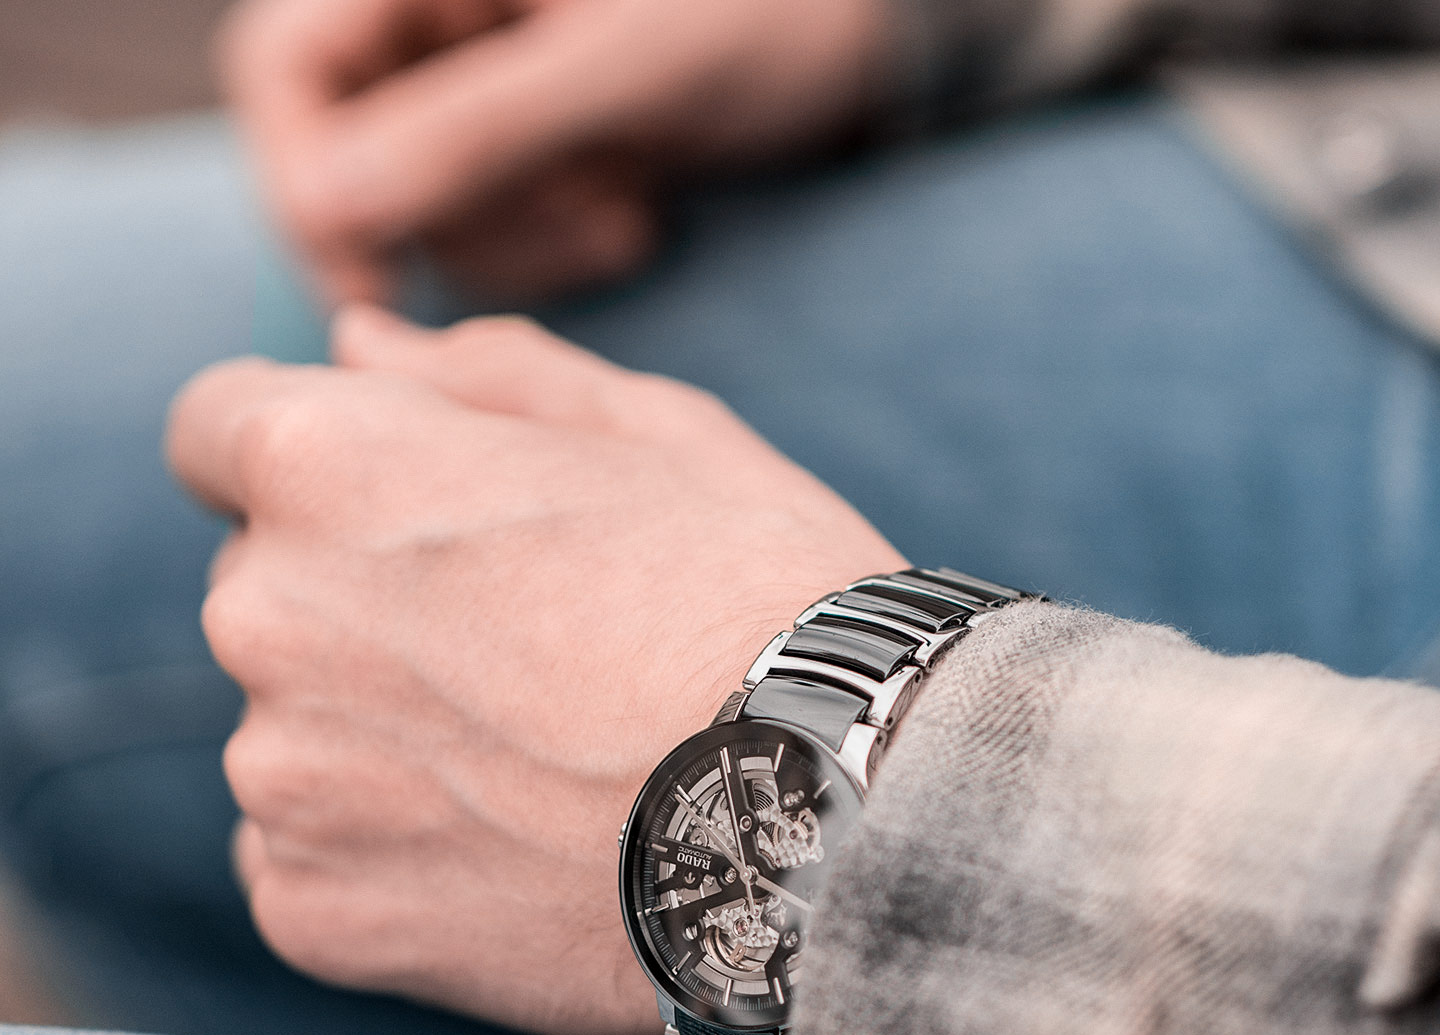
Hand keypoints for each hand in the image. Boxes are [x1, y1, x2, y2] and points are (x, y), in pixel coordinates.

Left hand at [167, 308, 906, 1034]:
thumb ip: (486, 374)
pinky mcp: (316, 911)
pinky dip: (387, 861)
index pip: (217, 430)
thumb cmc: (762, 607)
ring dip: (379, 742)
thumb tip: (356, 344)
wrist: (832, 826)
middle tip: (527, 660)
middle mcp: (263, 616)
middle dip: (363, 606)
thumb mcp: (661, 436)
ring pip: (294, 737)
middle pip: (263, 591)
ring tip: (538, 774)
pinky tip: (511, 860)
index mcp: (330, 466)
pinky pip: (311, 864)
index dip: (316, 461)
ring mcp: (282, 779)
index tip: (403, 514)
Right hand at [220, 0, 893, 305]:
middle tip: (570, 220)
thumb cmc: (750, 13)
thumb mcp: (617, 67)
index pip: (283, 71)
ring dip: (519, 244)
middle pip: (341, 156)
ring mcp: (468, 89)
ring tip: (620, 201)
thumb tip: (320, 210)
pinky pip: (487, 237)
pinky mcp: (518, 152)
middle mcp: (425, 19)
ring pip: (421, 214)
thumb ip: (473, 127)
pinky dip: (551, 249)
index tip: (372, 291)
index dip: (310, 185)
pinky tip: (628, 207)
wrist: (843, 39)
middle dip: (450, 224)